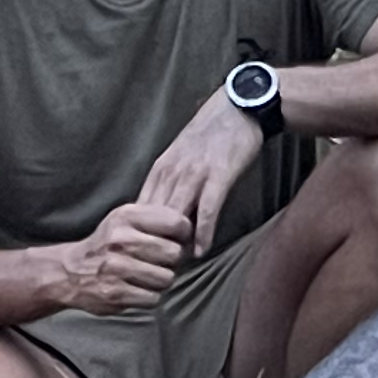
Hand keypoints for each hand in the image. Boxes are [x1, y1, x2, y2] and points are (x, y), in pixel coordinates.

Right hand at [39, 201, 189, 313]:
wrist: (71, 271)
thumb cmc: (108, 244)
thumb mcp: (126, 219)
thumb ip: (157, 218)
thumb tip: (195, 229)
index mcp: (126, 216)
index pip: (176, 222)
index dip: (183, 234)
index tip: (176, 240)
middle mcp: (121, 239)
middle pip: (174, 254)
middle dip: (172, 262)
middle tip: (159, 262)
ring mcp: (117, 267)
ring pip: (166, 279)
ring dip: (161, 281)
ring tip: (147, 276)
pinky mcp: (115, 293)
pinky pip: (153, 298)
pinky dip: (149, 297)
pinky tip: (137, 289)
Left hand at [137, 85, 268, 257]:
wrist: (238, 107)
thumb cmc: (212, 134)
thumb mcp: (181, 156)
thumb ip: (172, 183)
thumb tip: (165, 212)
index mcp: (161, 169)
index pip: (141, 209)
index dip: (138, 235)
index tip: (138, 255)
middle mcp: (172, 173)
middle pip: (154, 217)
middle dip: (152, 245)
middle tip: (154, 270)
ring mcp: (195, 175)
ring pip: (175, 217)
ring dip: (174, 244)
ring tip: (174, 268)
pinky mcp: (218, 176)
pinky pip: (206, 210)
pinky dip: (203, 233)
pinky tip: (200, 251)